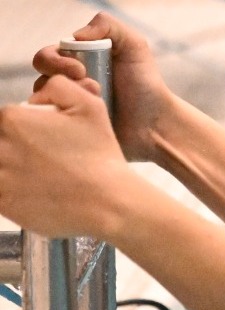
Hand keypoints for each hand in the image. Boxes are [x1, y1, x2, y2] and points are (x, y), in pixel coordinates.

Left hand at [0, 76, 142, 239]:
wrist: (109, 204)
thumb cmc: (100, 156)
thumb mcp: (90, 106)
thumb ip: (57, 87)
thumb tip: (35, 97)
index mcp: (13, 119)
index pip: (5, 121)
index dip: (24, 130)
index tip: (42, 142)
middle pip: (1, 143)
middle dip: (17, 149)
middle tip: (44, 162)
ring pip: (1, 166)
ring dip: (14, 170)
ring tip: (41, 179)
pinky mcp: (3, 203)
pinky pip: (2, 192)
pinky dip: (15, 193)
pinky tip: (38, 195)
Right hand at [32, 13, 174, 163]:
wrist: (157, 123)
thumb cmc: (146, 85)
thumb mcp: (134, 47)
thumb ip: (109, 27)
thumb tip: (76, 34)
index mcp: (75, 62)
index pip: (47, 56)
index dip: (56, 60)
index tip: (80, 70)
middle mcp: (68, 84)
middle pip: (41, 77)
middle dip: (57, 78)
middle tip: (87, 85)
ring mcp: (68, 108)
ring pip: (42, 101)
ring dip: (63, 101)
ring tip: (96, 104)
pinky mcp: (71, 130)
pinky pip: (51, 124)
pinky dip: (62, 120)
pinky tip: (84, 121)